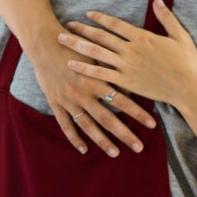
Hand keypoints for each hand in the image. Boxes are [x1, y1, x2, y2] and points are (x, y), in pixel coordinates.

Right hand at [25, 28, 156, 157]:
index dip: (138, 113)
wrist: (44, 43)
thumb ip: (112, 70)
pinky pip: (65, 125)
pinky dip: (74, 138)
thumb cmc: (75, 45)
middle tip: (139, 148)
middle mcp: (83, 94)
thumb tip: (129, 88)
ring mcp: (69, 100)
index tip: (152, 124)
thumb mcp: (96, 54)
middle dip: (125, 134)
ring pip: (88, 126)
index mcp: (96, 80)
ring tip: (115, 153)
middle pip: (108, 119)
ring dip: (102, 141)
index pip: (122, 101)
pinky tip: (84, 149)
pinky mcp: (56, 103)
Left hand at [58, 0, 196, 109]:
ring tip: (61, 40)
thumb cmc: (187, 63)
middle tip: (66, 25)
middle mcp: (131, 49)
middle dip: (82, 30)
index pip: (115, 24)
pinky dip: (85, 68)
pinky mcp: (125, 82)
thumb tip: (158, 0)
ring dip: (77, 45)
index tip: (87, 13)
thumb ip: (166, 18)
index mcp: (142, 37)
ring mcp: (126, 66)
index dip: (100, 18)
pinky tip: (71, 64)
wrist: (188, 88)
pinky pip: (100, 74)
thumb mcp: (180, 36)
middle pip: (101, 37)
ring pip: (96, 53)